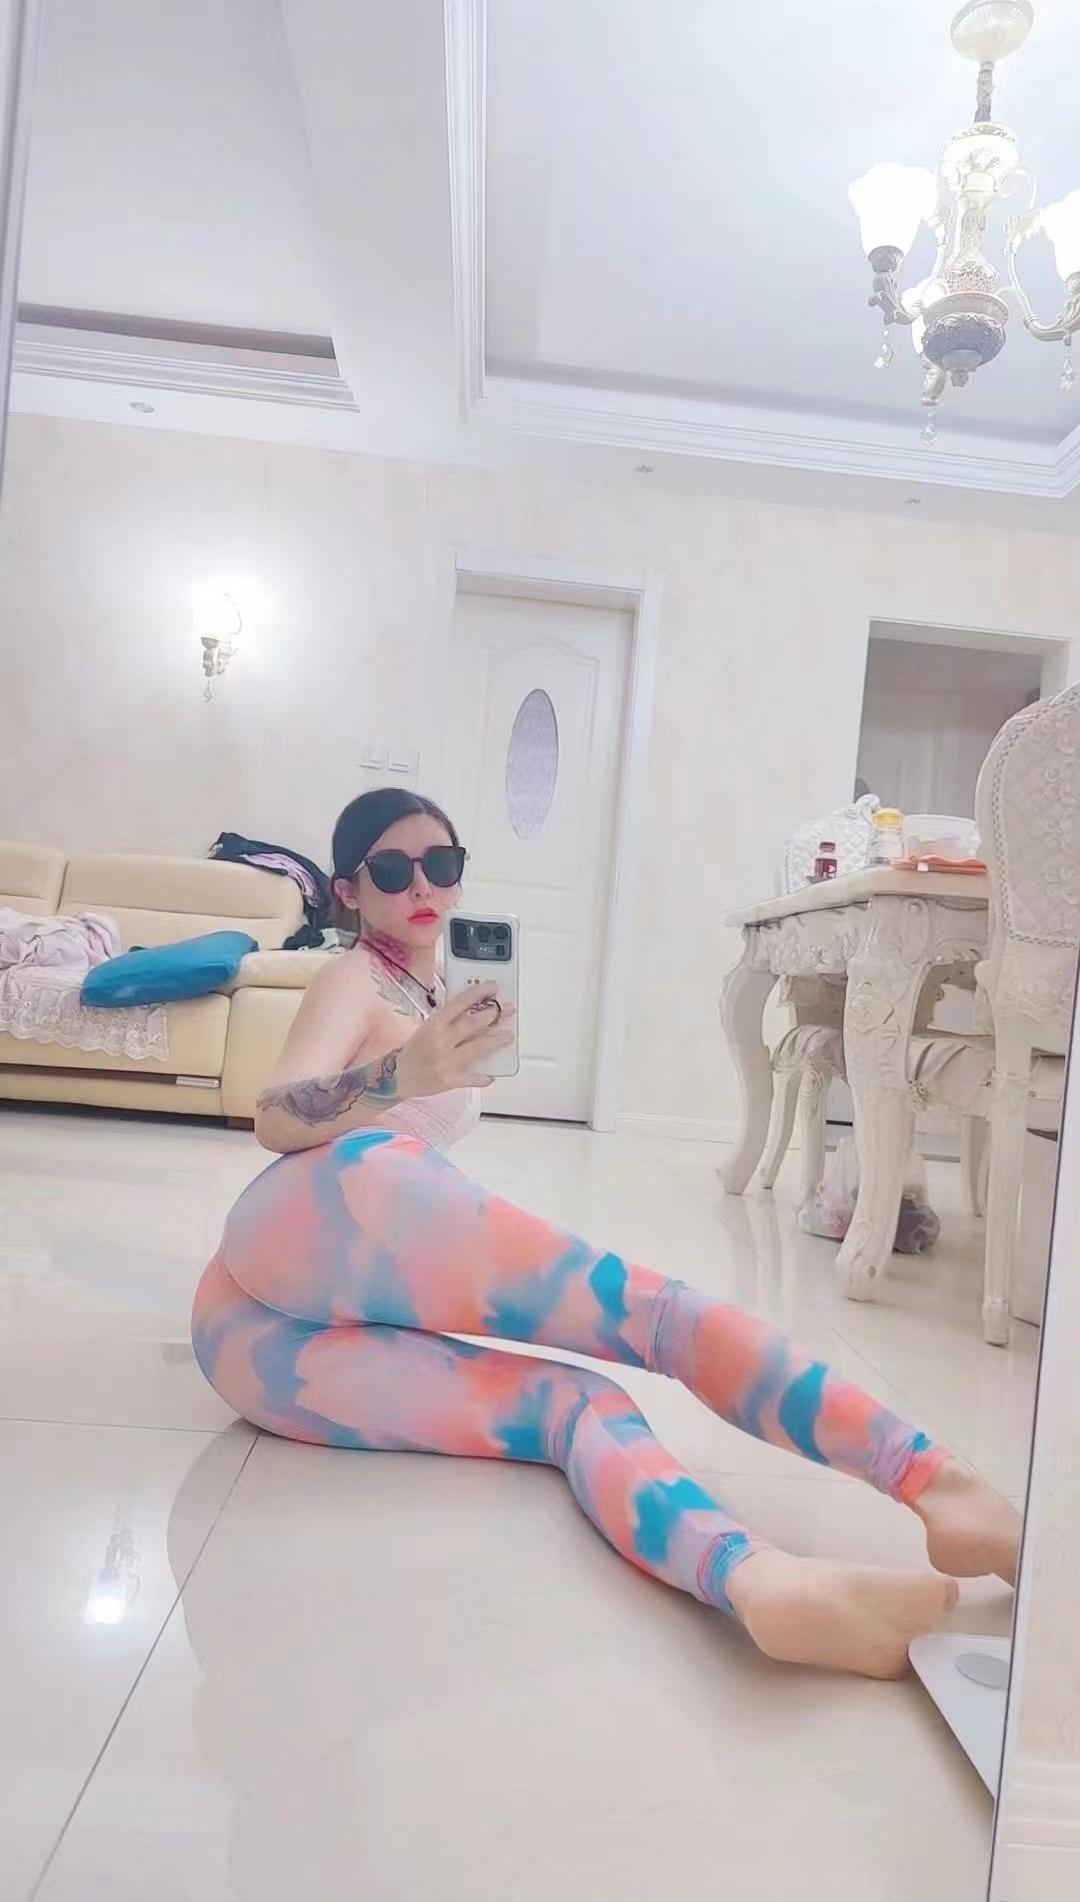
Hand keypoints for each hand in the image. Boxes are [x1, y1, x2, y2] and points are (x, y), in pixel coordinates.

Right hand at [395, 984, 515, 1094]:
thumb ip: (449, 1020)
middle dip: (494, 1015)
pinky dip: (484, 1076)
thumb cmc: (414, 1050)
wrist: (396, 1077)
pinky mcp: (449, 1081)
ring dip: (496, 1041)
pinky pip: (473, 1078)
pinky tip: (494, 1074)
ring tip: (508, 1035)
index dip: (479, 993)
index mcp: (433, 1024)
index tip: (493, 987)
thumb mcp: (428, 1027)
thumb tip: (476, 1010)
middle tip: (507, 1009)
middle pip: (473, 1024)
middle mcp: (440, 1041)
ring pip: (478, 1048)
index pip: (460, 1002)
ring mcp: (446, 1062)